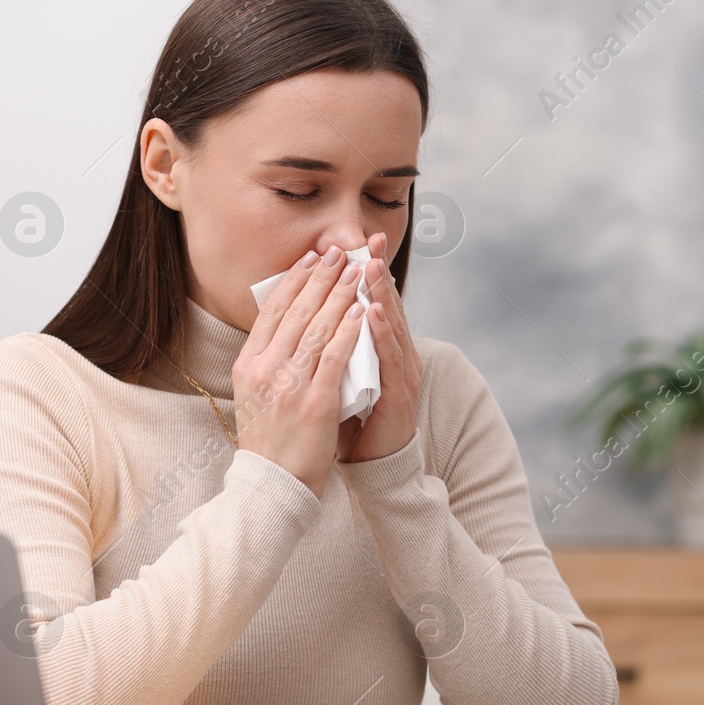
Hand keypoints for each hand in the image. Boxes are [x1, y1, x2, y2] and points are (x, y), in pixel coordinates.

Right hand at [232, 244, 365, 496]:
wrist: (273, 485)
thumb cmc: (268, 442)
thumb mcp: (253, 395)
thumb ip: (265, 362)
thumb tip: (281, 328)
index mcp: (247, 365)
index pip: (271, 312)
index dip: (293, 282)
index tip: (310, 260)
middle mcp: (264, 370)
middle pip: (296, 312)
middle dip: (321, 278)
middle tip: (339, 253)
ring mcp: (289, 384)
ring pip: (318, 327)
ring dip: (340, 294)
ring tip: (357, 271)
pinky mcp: (315, 401)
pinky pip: (335, 355)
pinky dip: (350, 329)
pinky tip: (363, 310)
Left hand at [338, 232, 422, 463]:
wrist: (373, 465)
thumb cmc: (352, 420)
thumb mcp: (337, 376)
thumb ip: (329, 349)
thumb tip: (301, 321)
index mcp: (379, 350)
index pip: (370, 303)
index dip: (365, 274)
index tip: (357, 242)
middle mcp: (396, 356)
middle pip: (386, 306)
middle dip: (378, 272)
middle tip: (371, 240)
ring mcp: (401, 374)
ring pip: (392, 327)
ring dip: (382, 294)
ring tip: (372, 266)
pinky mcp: (400, 395)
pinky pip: (390, 360)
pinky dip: (384, 334)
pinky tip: (376, 312)